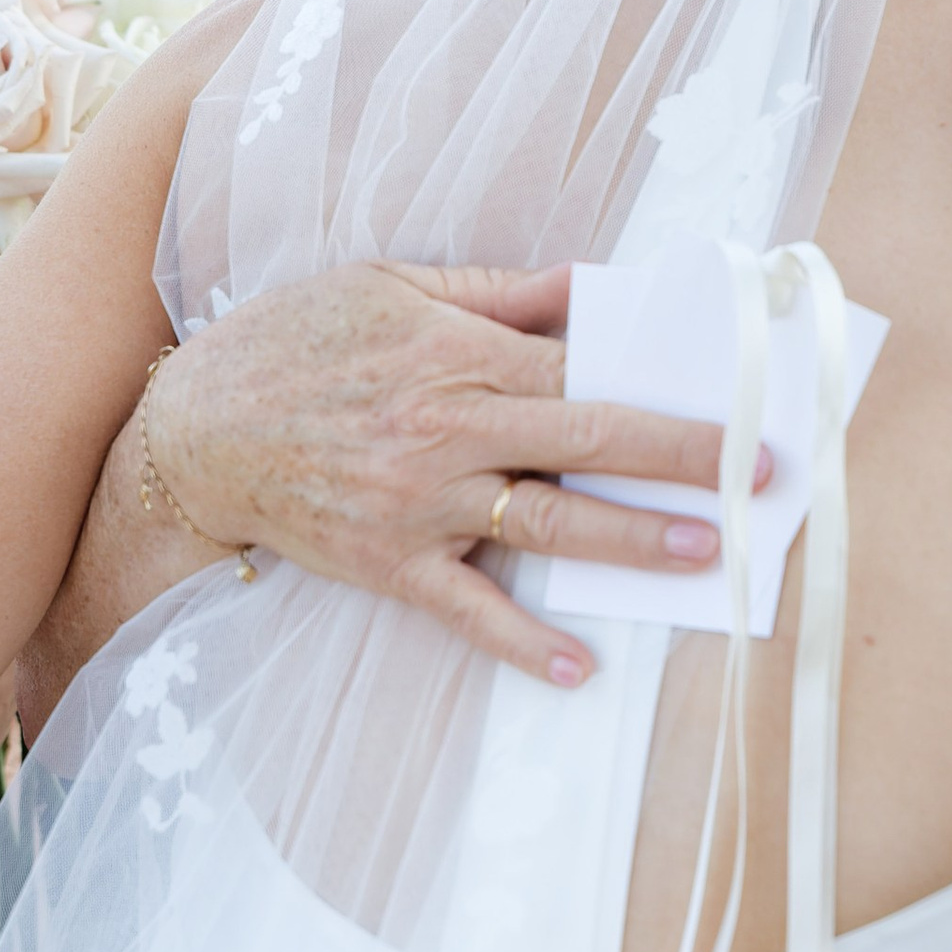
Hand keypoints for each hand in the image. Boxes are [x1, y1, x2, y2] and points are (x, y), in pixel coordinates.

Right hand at [129, 259, 767, 685]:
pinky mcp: (389, 562)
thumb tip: (588, 286)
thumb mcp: (390, 284)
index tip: (734, 401)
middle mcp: (450, 430)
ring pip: (545, 524)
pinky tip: (577, 666)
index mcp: (460, 355)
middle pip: (588, 443)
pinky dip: (522, 641)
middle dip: (681, 458)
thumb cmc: (295, 342)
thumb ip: (497, 293)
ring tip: (700, 551)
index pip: (586, 372)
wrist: (193, 428)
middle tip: (758, 475)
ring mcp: (421, 503)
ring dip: (628, 540)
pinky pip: (467, 608)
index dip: (663, 388)